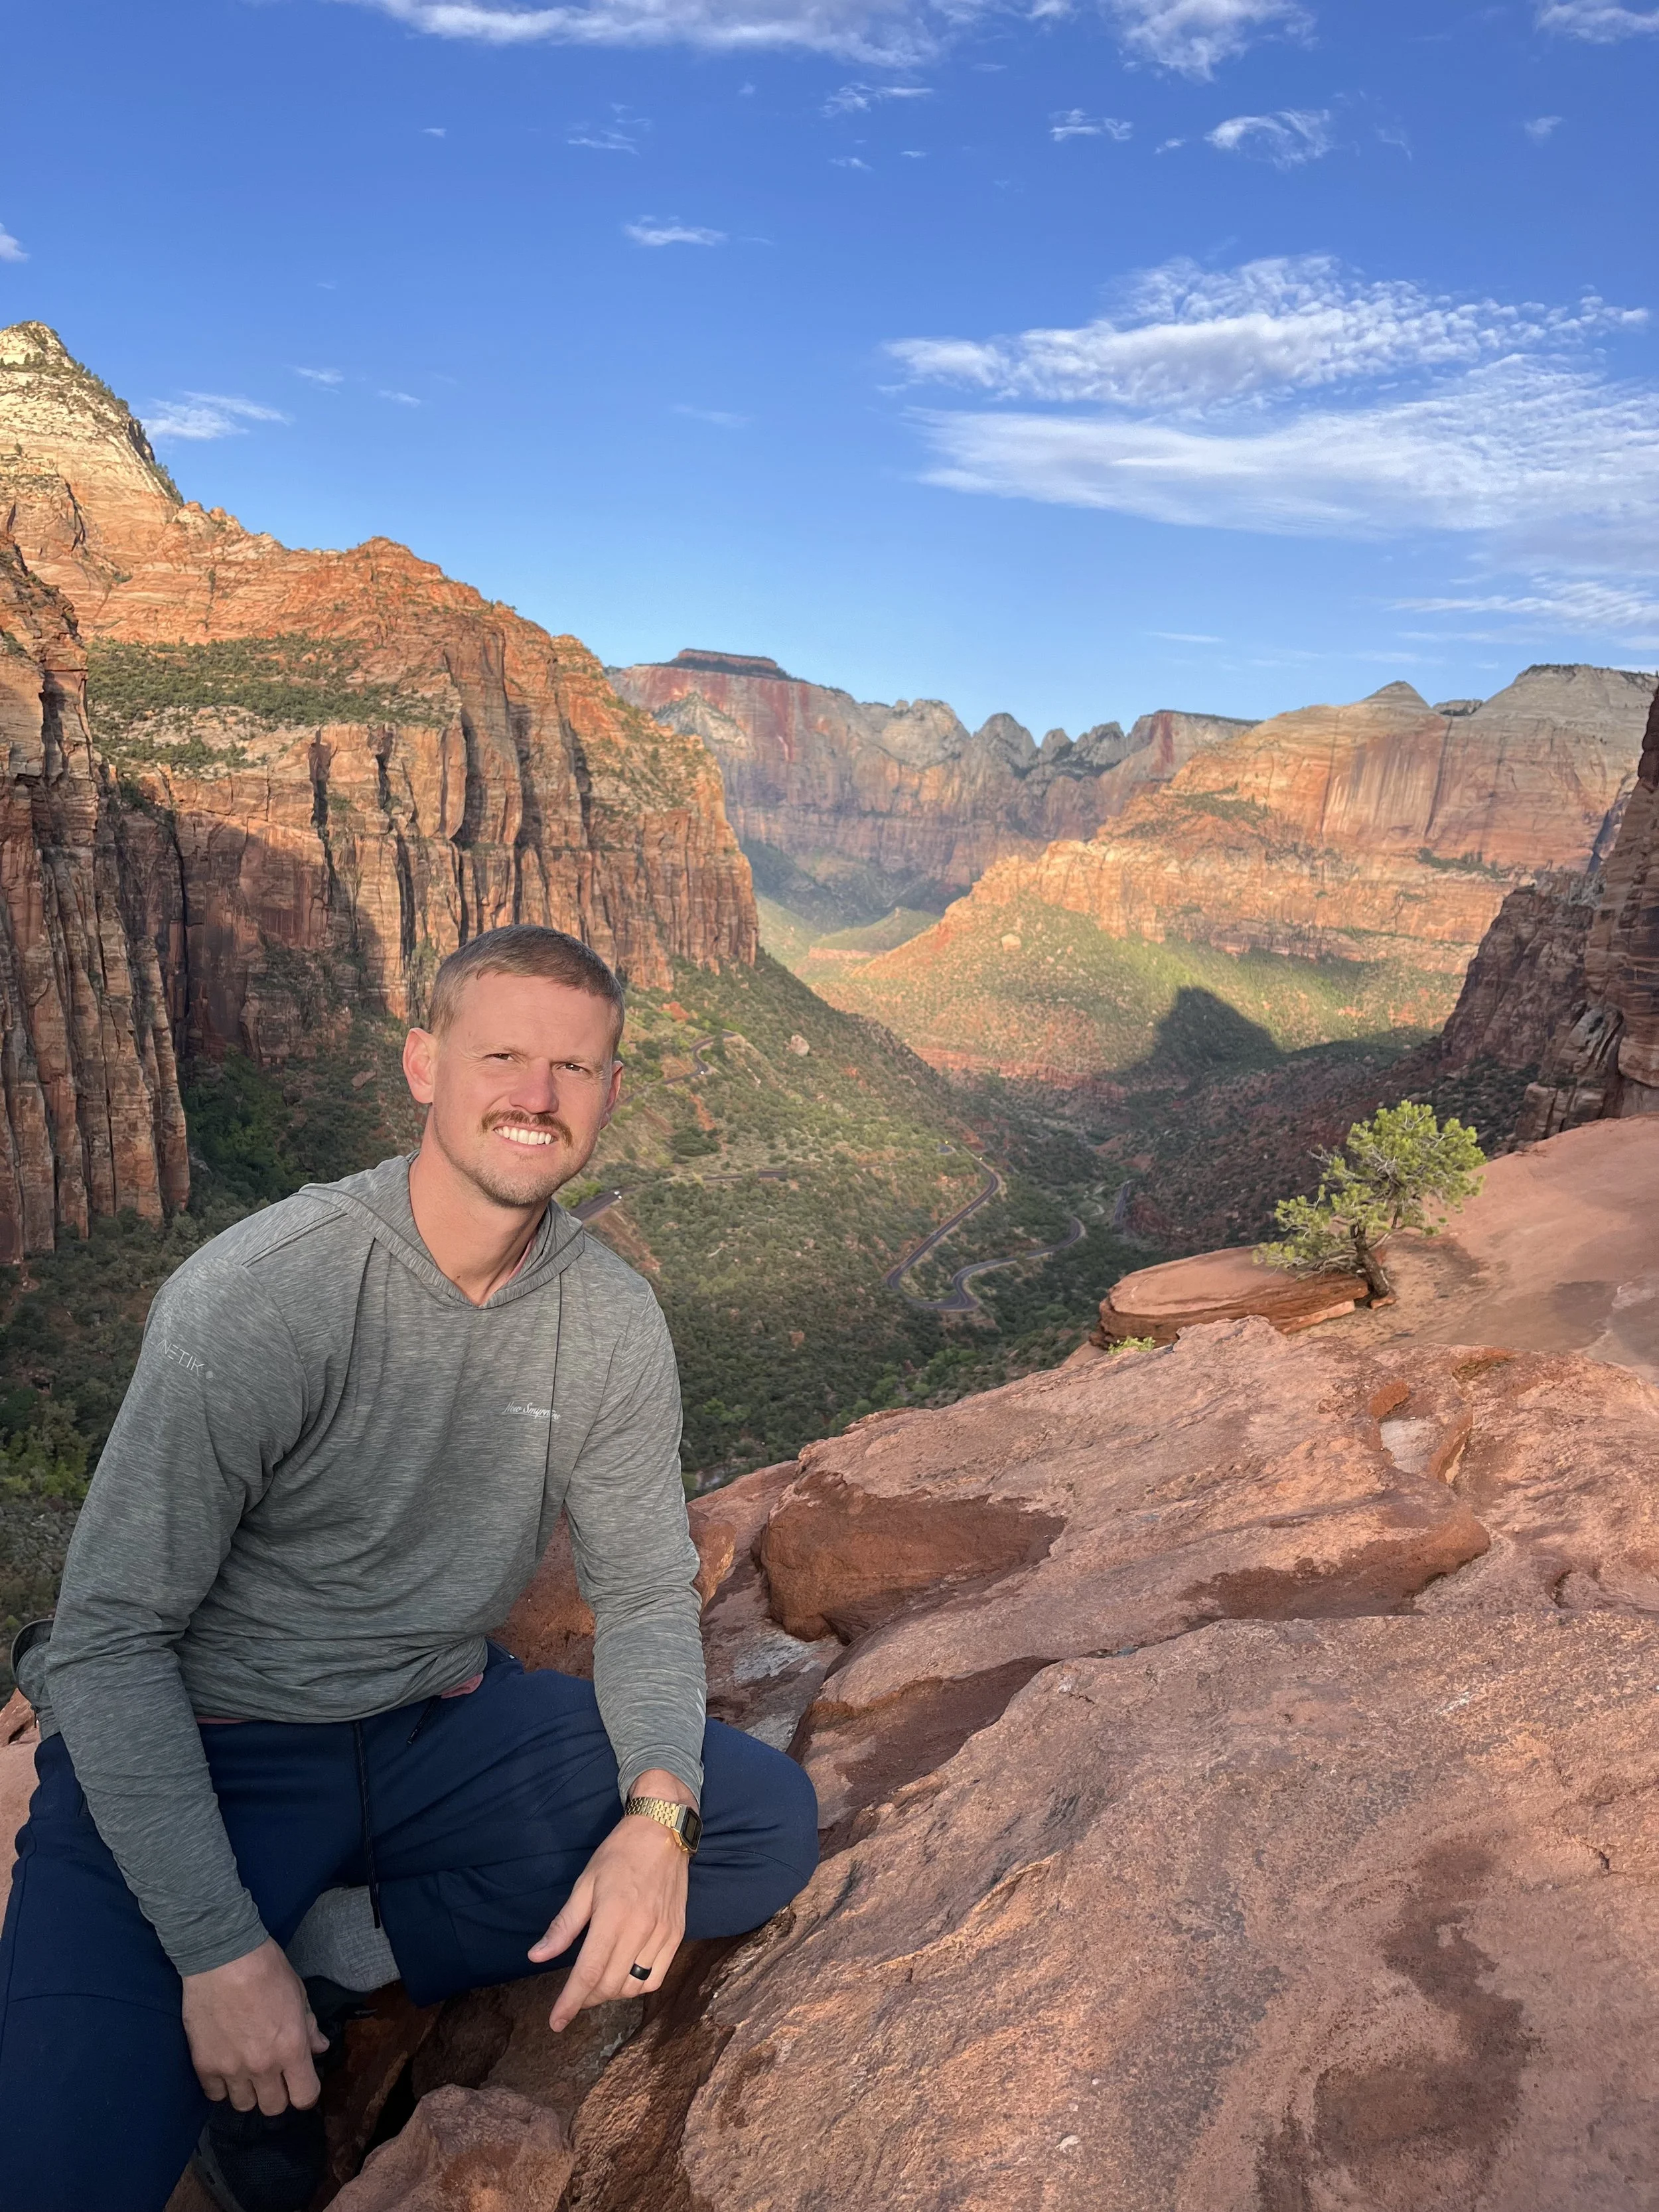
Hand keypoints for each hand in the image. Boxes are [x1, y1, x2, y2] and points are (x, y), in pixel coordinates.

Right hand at [181, 1937, 329, 2113]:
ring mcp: (231, 2069)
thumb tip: (319, 2048)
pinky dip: (221, 2085)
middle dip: (277, 2094)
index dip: (306, 2092)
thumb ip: (309, 2027)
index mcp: (291, 2048)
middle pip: (273, 2108)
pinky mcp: (204, 2065)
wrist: (222, 1957)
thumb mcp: (298, 1993)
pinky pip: (215, 2095)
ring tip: (247, 2071)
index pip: (305, 2096)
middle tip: (274, 2075)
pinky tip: (224, 2065)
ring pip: (243, 2106)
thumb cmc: (267, 1968)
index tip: (301, 2082)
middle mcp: (263, 2066)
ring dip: (248, 2092)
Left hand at [529, 1769, 692, 2030]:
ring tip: (598, 1982)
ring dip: (612, 1993)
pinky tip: (625, 1974)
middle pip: (611, 1984)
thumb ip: (564, 1924)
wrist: (664, 1830)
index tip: (556, 2022)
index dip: (571, 2001)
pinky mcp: (677, 1934)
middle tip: (575, 1993)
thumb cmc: (619, 1853)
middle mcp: (641, 1928)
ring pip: (634, 1986)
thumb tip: (537, 1956)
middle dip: (588, 1998)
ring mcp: (663, 1934)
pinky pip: (656, 1976)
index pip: (590, 1971)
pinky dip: (637, 1985)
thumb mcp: (585, 1883)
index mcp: (614, 1914)